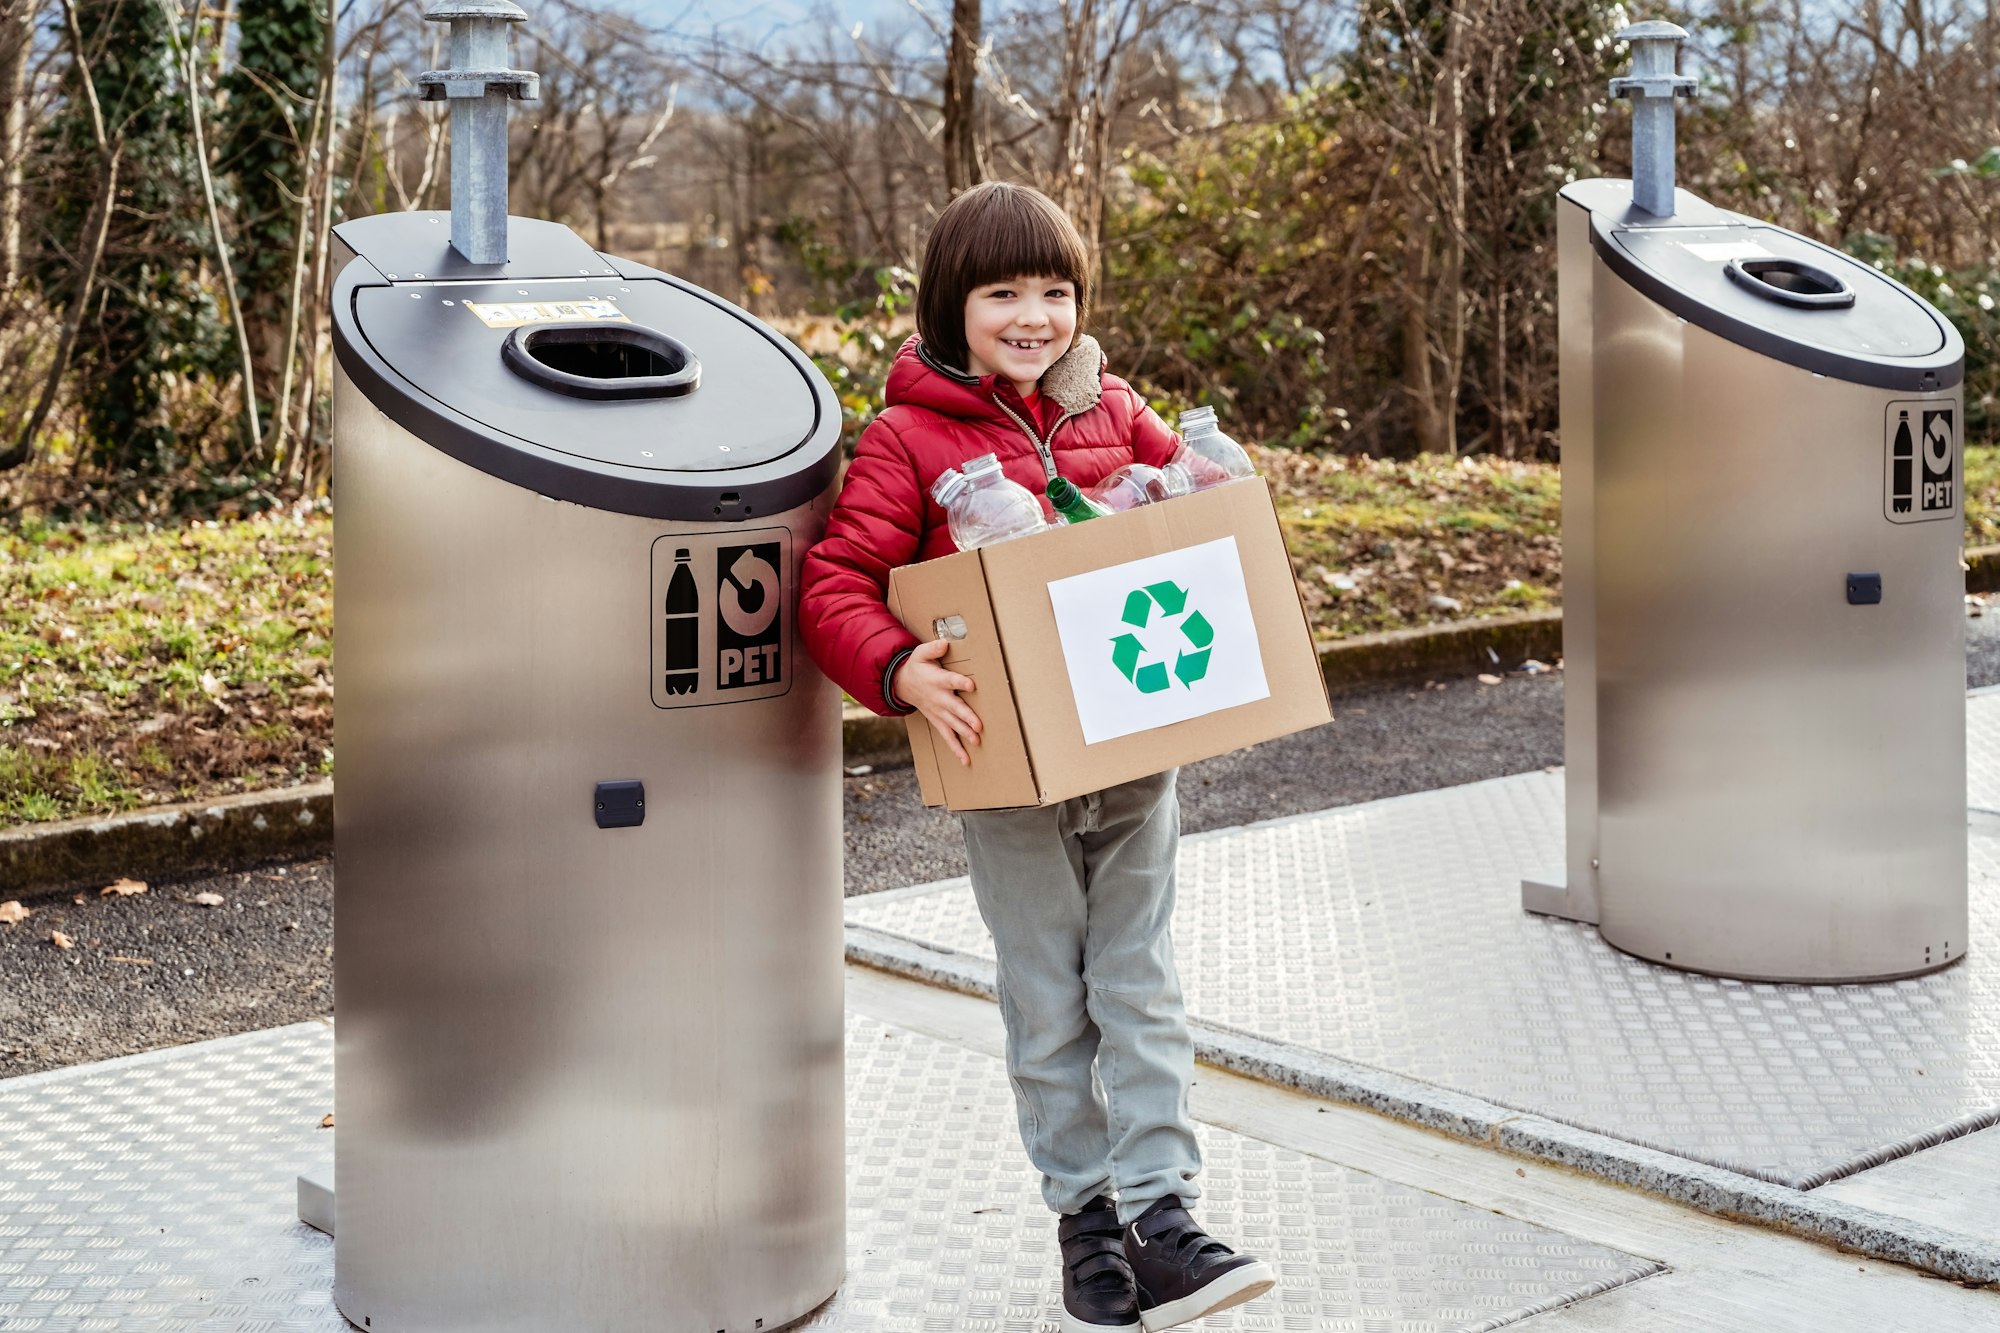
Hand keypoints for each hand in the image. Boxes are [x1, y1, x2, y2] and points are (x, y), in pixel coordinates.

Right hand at [895, 638, 979, 765]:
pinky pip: (947, 736)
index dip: (960, 682)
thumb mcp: (920, 653)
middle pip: (954, 708)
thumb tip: (944, 644)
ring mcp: (938, 712)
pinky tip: (966, 759)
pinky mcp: (937, 721)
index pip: (950, 680)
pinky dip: (956, 748)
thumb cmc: (917, 666)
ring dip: (964, 734)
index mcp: (937, 680)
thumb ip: (932, 649)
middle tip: (978, 726)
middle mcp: (939, 698)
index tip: (971, 684)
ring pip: (952, 725)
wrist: (902, 684)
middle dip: (966, 717)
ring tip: (976, 742)